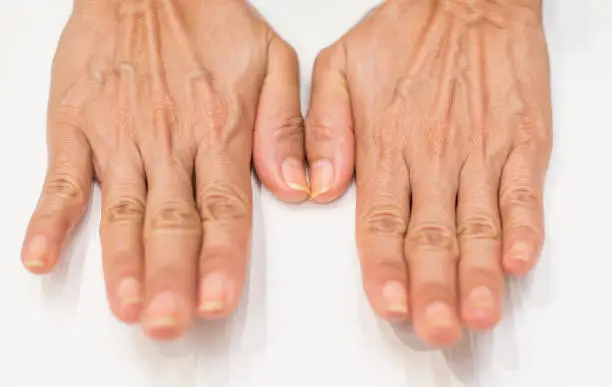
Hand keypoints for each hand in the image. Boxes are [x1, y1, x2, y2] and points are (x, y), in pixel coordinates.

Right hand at [21, 0, 305, 339]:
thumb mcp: (271, 61)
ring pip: (121, 211)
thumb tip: (299, 186)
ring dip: (120, 261)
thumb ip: (283, 127)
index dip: (221, 260)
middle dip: (171, 278)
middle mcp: (168, 142)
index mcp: (218, 131)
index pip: (224, 211)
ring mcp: (118, 137)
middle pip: (171, 223)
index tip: (218, 300)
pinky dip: (49, 219)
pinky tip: (41, 256)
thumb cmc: (209, 22)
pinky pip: (60, 179)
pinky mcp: (76, 125)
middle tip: (168, 322)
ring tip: (125, 305)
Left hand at [306, 0, 550, 346]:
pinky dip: (524, 228)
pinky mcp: (521, 141)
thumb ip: (322, 129)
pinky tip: (518, 260)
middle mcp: (433, 155)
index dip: (386, 267)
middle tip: (436, 327)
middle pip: (432, 235)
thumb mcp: (338, 67)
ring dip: (479, 272)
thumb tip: (314, 186)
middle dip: (434, 288)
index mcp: (387, 143)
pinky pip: (524, 192)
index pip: (381, 222)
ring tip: (478, 311)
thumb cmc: (405, 34)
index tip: (389, 303)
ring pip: (478, 224)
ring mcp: (481, 150)